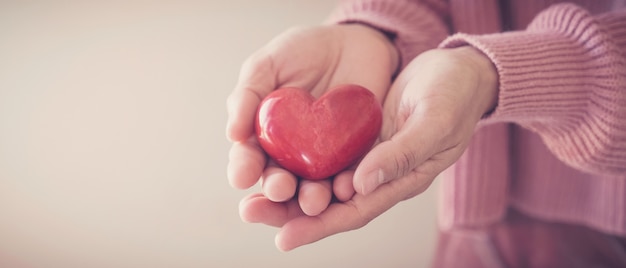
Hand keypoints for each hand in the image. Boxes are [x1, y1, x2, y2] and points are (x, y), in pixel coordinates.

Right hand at [227, 24, 397, 216]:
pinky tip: (347, 188)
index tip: (242, 176)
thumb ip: (247, 95)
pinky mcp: (354, 156)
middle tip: (279, 188)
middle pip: (278, 182)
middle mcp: (289, 155)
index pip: (249, 158)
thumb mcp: (268, 64)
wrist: (352, 41)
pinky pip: (350, 175)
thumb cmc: (302, 52)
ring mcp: (322, 158)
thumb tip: (232, 134)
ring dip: (310, 198)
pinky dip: (348, 185)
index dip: (243, 168)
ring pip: (313, 188)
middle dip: (276, 189)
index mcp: (262, 136)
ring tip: (313, 201)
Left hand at [240, 46, 497, 250]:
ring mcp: (367, 155)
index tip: (283, 238)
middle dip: (290, 212)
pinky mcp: (358, 135)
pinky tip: (272, 160)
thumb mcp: (434, 123)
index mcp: (401, 180)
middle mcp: (379, 175)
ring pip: (321, 181)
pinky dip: (299, 160)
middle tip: (250, 211)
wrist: (459, 72)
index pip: (355, 212)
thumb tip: (361, 185)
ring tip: (251, 193)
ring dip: (287, 189)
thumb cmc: (455, 97)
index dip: (319, 226)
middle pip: (329, 204)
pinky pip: (324, 153)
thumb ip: (403, 154)